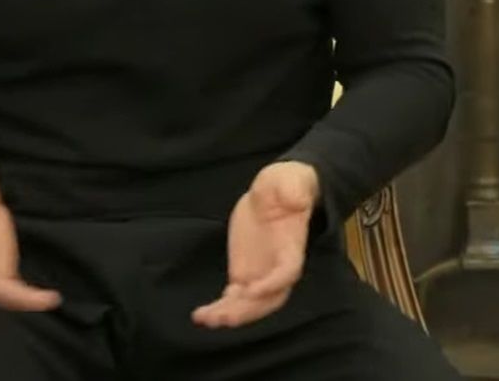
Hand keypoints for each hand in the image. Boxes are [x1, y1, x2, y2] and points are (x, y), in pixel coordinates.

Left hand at [192, 161, 319, 328]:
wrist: (273, 193)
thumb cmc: (286, 184)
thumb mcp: (290, 179)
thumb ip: (292, 188)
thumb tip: (295, 198)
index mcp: (292, 246)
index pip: (288, 272)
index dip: (272, 284)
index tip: (250, 290)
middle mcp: (277, 267)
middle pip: (268, 299)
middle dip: (247, 310)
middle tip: (223, 317)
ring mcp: (260, 273)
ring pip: (250, 304)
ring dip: (229, 314)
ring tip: (205, 318)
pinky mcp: (244, 273)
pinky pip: (235, 298)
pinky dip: (220, 309)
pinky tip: (203, 314)